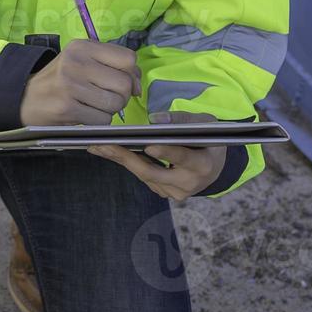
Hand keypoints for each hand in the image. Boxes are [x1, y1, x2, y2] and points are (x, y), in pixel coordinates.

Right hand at [18, 38, 141, 125]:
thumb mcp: (80, 61)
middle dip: (121, 96)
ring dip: (110, 110)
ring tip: (93, 106)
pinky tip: (84, 114)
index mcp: (82, 47)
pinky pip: (103, 119)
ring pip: (116, 103)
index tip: (123, 83)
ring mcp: (71, 85)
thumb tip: (137, 86)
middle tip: (106, 97)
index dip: (132, 74)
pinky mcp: (67, 108)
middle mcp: (76, 62)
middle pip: (124, 83)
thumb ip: (111, 65)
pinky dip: (98, 121)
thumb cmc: (59, 79)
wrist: (23, 98)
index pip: (128, 58)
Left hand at [86, 111, 226, 200]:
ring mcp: (175, 192)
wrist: (214, 167)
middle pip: (153, 172)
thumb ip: (182, 120)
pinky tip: (108, 151)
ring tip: (98, 146)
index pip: (183, 158)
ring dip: (120, 159)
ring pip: (143, 175)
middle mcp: (189, 183)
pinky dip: (127, 163)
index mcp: (203, 165)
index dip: (167, 153)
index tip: (149, 146)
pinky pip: (142, 176)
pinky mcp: (163, 192)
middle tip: (104, 145)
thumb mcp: (204, 124)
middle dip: (127, 158)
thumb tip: (155, 119)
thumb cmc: (208, 140)